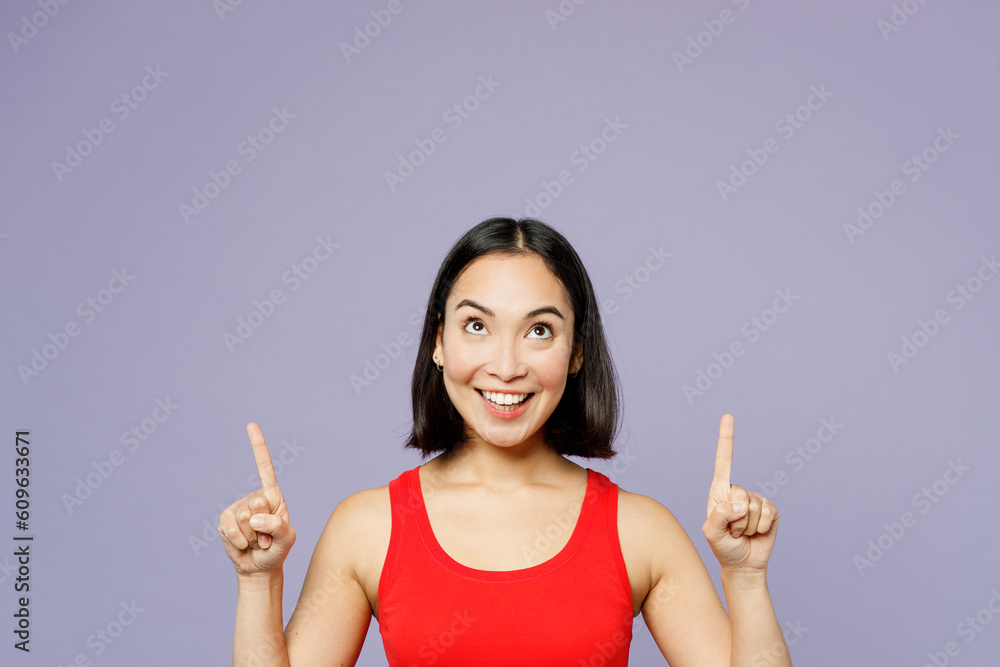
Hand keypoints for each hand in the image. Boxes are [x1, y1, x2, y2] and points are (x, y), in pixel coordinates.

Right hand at [218, 423, 295, 576]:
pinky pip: (230, 529)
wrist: (259, 567)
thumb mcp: (287, 539)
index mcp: (273, 496)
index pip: (265, 468)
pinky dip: (239, 541)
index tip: (250, 425)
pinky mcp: (224, 521)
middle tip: (266, 537)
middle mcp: (255, 498)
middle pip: (257, 503)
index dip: (258, 447)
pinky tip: (244, 545)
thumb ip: (278, 527)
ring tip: (257, 542)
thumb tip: (255, 519)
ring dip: (252, 536)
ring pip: (244, 519)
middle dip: (264, 526)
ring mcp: (237, 508)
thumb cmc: (277, 549)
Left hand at [702, 414, 779, 572]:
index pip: (724, 461)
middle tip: (733, 530)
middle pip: (741, 493)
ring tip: (743, 533)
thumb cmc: (723, 547)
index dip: (727, 438)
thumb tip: (741, 503)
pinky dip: (761, 528)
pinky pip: (768, 514)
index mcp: (719, 491)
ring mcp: (756, 500)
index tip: (728, 416)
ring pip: (754, 507)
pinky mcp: (771, 510)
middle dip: (736, 518)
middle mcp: (738, 491)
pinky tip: (756, 533)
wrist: (743, 564)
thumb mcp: (712, 533)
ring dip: (747, 526)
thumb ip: (720, 516)